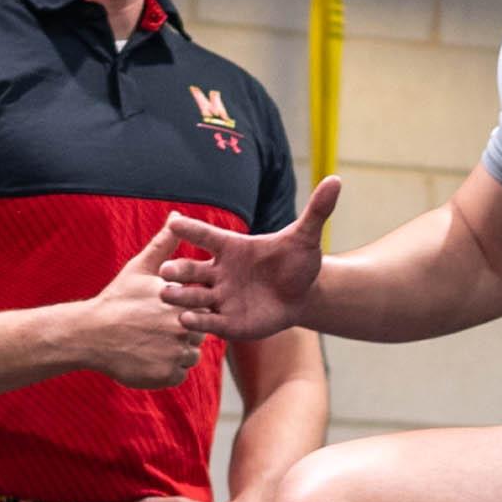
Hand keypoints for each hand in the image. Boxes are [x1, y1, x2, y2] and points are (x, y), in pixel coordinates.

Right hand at [77, 220, 212, 389]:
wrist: (90, 334)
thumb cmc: (117, 299)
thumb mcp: (140, 268)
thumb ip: (164, 243)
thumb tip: (176, 215)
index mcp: (183, 301)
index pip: (202, 310)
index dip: (184, 311)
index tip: (163, 312)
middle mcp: (184, 328)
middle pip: (198, 335)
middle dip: (181, 333)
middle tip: (154, 329)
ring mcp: (176, 353)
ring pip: (190, 356)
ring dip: (176, 353)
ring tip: (150, 343)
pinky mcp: (168, 375)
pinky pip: (179, 374)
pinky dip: (167, 369)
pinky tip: (148, 357)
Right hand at [160, 180, 336, 343]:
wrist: (302, 295)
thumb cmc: (297, 262)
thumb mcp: (306, 237)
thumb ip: (316, 210)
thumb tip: (336, 179)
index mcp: (231, 248)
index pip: (206, 236)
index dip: (191, 230)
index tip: (173, 222)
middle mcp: (220, 272)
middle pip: (192, 270)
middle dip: (178, 270)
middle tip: (165, 271)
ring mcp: (221, 298)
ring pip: (194, 297)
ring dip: (180, 297)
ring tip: (167, 296)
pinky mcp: (228, 321)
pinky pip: (210, 322)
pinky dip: (198, 321)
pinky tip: (187, 321)